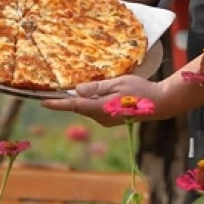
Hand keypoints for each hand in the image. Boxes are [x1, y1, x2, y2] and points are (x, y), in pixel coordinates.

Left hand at [40, 74, 167, 126]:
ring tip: (83, 88)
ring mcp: (106, 120)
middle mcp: (101, 117)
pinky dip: (92, 101)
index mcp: (101, 108)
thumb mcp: (117, 83)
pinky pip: (96, 109)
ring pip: (88, 108)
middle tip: (57, 89)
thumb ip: (96, 87)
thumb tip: (77, 90)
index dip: (57, 103)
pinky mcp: (111, 119)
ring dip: (83, 99)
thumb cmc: (141, 91)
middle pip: (80, 107)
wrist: (160, 104)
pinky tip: (98, 92)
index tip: (43, 102)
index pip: (74, 105)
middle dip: (69, 99)